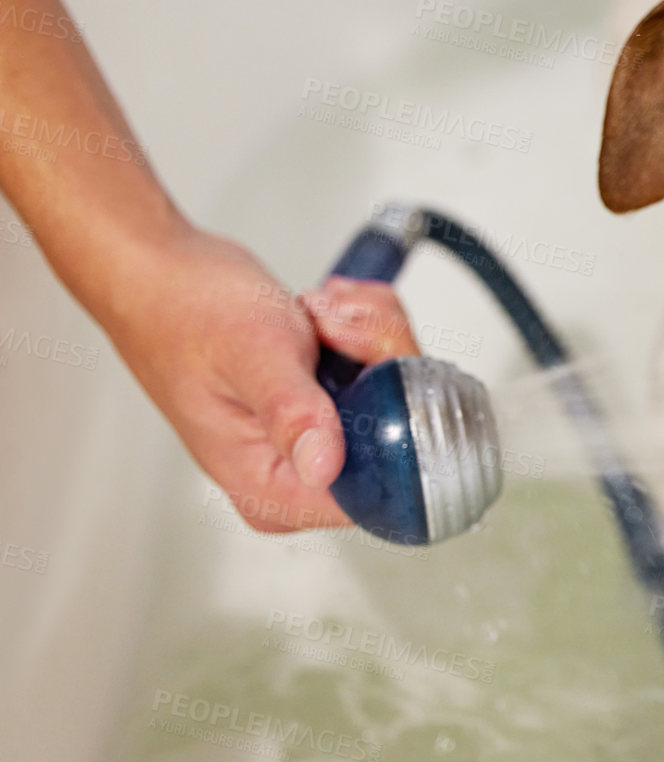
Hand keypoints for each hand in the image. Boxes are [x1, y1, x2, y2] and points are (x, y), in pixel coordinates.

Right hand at [103, 228, 419, 530]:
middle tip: (334, 322)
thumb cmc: (187, 312)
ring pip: (398, 391)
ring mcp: (318, 437)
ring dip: (370, 334)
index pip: (379, 488)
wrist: (168, 273)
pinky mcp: (330, 404)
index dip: (393, 419)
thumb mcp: (251, 356)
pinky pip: (384, 369)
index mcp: (270, 488)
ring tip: (319, 312)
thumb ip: (292, 412)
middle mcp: (298, 474)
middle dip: (380, 359)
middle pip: (399, 433)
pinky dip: (366, 328)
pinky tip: (325, 312)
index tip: (366, 363)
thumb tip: (324, 468)